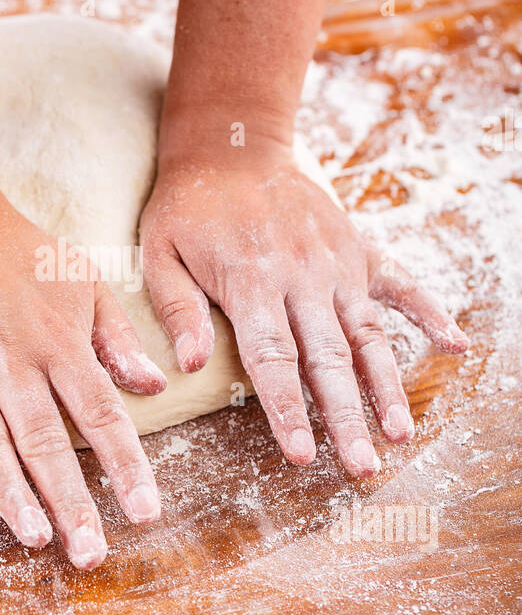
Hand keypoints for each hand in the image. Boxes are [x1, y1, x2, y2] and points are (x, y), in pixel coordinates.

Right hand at [0, 186, 166, 567]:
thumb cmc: (16, 251)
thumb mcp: (83, 279)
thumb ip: (118, 337)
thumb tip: (156, 388)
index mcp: (57, 342)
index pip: (101, 413)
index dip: (126, 465)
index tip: (147, 513)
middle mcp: (9, 360)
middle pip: (45, 440)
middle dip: (71, 500)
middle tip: (90, 554)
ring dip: (9, 490)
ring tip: (34, 536)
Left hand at [140, 146, 467, 475]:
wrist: (233, 146)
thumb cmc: (189, 207)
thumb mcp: (159, 252)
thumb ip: (178, 309)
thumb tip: (190, 367)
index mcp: (252, 282)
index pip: (274, 360)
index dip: (288, 411)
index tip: (301, 455)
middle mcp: (304, 276)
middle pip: (329, 359)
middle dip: (347, 418)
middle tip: (361, 468)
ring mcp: (337, 263)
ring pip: (368, 334)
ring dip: (386, 386)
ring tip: (399, 433)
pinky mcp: (358, 249)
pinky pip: (402, 284)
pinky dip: (431, 313)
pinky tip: (456, 345)